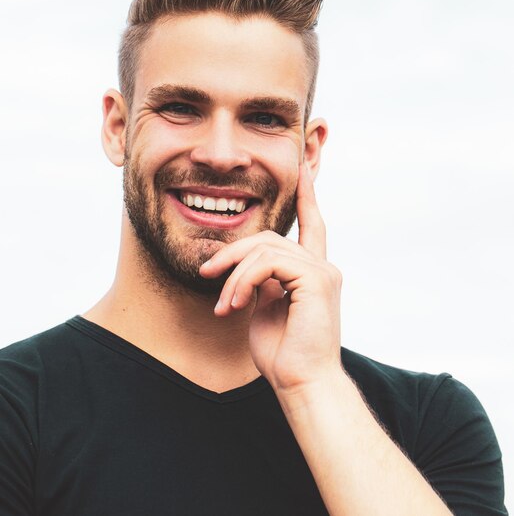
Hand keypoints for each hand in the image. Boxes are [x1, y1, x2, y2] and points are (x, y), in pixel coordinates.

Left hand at [199, 163, 342, 392]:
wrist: (301, 384)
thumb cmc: (283, 353)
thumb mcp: (266, 308)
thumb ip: (263, 282)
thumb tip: (249, 267)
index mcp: (313, 272)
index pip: (312, 225)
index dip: (307, 197)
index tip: (302, 170)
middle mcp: (323, 267)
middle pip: (271, 238)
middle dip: (234, 252)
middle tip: (207, 272)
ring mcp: (322, 272)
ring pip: (266, 249)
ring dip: (235, 274)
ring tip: (223, 304)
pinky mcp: (316, 281)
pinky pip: (269, 264)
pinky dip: (244, 281)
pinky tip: (233, 304)